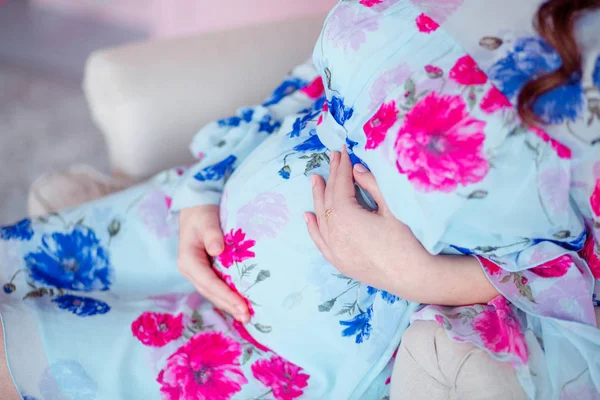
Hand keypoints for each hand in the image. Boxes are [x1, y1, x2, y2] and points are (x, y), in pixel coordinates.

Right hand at [178, 205, 249, 321]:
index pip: (208, 282)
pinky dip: (227, 297)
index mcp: (188, 260)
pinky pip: (216, 287)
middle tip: (247, 317)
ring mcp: (196, 272)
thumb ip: (212, 234)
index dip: (225, 295)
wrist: (196, 209)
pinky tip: (240, 304)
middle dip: (229, 305)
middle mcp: (190, 269)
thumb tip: (217, 250)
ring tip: (246, 316)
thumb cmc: (202, 214)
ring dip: (228, 305)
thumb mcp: (206, 220)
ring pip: (212, 293)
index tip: (242, 306)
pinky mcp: (204, 271)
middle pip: (210, 292)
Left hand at [305, 148, 499, 305]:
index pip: (340, 185)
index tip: (343, 151)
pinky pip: (320, 241)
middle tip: (333, 158)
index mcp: (346, 216)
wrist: (415, 277)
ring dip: (318, 197)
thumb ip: (372, 185)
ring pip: (321, 218)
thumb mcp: (392, 207)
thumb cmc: (408, 240)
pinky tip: (308, 216)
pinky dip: (313, 227)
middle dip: (331, 176)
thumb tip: (356, 169)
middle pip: (329, 199)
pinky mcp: (339, 262)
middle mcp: (334, 233)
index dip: (342, 166)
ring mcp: (334, 250)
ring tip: (316, 179)